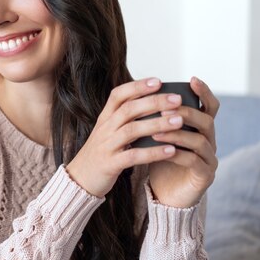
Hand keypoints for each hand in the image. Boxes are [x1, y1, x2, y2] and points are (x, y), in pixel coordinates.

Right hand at [66, 78, 185, 197]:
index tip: (158, 81)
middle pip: (128, 109)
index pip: (118, 95)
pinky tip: (171, 150)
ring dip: (157, 124)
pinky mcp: (110, 164)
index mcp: (105, 118)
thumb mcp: (108, 131)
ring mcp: (106, 146)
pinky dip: (153, 152)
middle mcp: (104, 128)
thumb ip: (125, 118)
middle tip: (177, 99)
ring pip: (132, 130)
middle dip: (154, 102)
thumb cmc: (101, 152)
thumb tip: (153, 103)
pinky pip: (133, 156)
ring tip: (179, 121)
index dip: (137, 87)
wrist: (80, 178)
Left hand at [148, 77, 218, 207]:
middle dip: (185, 112)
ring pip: (200, 141)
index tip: (192, 80)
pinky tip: (162, 151)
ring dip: (177, 134)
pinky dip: (177, 154)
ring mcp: (209, 159)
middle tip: (165, 108)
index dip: (203, 92)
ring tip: (156, 131)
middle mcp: (209, 141)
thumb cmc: (160, 158)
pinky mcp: (204, 176)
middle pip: (206, 121)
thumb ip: (156, 116)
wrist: (164, 191)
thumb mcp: (157, 134)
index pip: (208, 106)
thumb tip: (140, 90)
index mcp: (199, 128)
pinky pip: (194, 162)